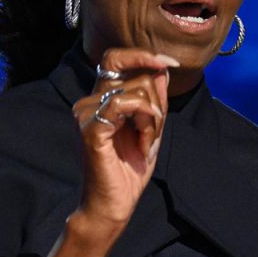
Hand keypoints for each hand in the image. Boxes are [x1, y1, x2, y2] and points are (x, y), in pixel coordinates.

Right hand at [70, 48, 177, 232]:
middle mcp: (90, 100)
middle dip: (157, 102)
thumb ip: (155, 98)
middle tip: (154, 130)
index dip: (144, 55)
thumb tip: (161, 68)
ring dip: (154, 119)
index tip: (170, 62)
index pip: (116, 58)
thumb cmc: (130, 166)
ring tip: (145, 143)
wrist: (115, 202)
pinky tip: (144, 143)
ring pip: (138, 91)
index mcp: (102, 97)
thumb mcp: (152, 127)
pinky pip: (126, 104)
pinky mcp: (91, 128)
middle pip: (138, 76)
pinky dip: (145, 123)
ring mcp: (86, 113)